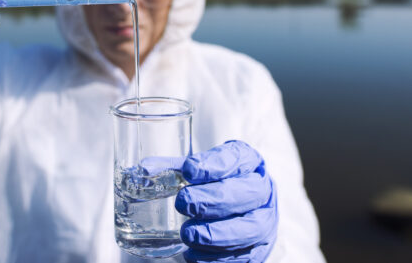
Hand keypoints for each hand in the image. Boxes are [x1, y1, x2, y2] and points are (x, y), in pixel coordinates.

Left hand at [175, 140, 277, 262]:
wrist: (242, 206)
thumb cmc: (217, 183)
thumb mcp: (198, 170)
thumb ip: (173, 168)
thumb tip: (146, 169)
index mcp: (248, 162)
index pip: (236, 158)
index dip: (213, 165)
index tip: (188, 170)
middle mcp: (262, 189)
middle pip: (247, 193)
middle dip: (212, 200)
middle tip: (182, 203)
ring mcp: (265, 220)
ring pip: (251, 228)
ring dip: (216, 233)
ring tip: (187, 234)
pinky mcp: (260, 249)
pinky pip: (245, 257)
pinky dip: (217, 258)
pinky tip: (194, 254)